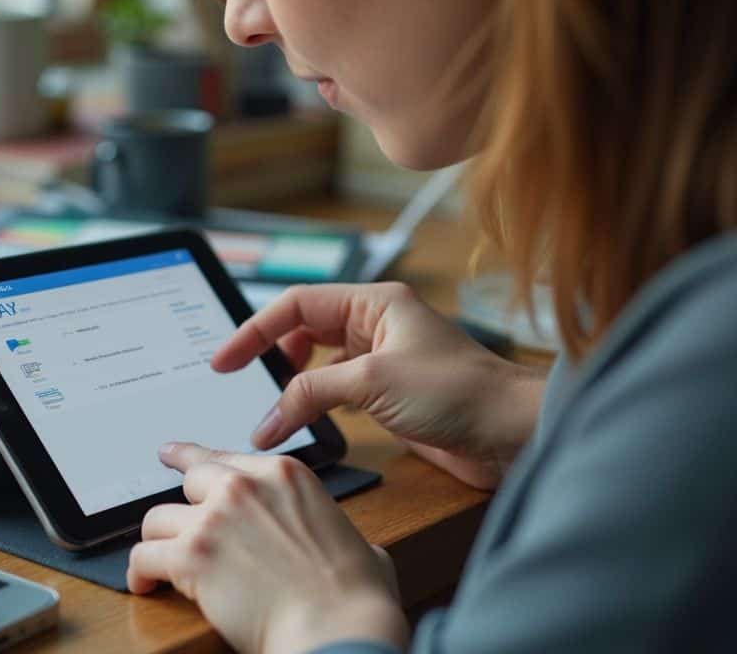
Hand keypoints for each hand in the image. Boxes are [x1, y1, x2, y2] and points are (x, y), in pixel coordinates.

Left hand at [128, 443, 407, 653]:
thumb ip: (336, 534)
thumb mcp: (359, 543)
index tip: (171, 455)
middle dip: (183, 509)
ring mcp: (214, 518)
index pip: (224, 458)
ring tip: (159, 566)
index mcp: (284, 474)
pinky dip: (140, 573)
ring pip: (157, 518)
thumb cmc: (355, 598)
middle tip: (168, 524)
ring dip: (159, 542)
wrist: (339, 628)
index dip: (193, 459)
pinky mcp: (191, 555)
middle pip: (189, 482)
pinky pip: (143, 555)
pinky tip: (145, 585)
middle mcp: (244, 486)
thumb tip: (354, 552)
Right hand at [212, 282, 543, 488]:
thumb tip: (268, 417)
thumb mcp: (374, 382)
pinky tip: (301, 425)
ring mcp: (382, 361)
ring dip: (291, 385)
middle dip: (270, 355)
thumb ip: (312, 392)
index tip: (224, 359)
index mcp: (374, 302)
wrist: (512, 432)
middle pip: (303, 330)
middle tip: (241, 382)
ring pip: (318, 364)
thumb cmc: (460, 392)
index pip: (297, 305)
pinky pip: (335, 392)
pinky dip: (313, 406)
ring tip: (270, 409)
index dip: (254, 329)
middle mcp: (375, 325)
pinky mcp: (388, 395)